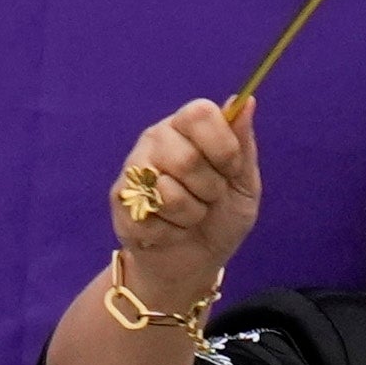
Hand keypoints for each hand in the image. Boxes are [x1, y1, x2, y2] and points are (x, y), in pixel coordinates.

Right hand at [104, 92, 261, 309]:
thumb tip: (246, 100)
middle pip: (186, 157)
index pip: (200, 113)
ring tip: (189, 215)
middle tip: (209, 197)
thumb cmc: (221, 218)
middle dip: (209, 189)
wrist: (194, 263)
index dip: (223, 146)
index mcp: (187, 127)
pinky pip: (151, 218)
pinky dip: (171, 233)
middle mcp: (156, 139)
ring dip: (191, 214)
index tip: (231, 168)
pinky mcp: (120, 202)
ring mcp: (134, 169)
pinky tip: (169, 230)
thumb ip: (243, 144)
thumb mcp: (244, 183)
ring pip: (168, 191)